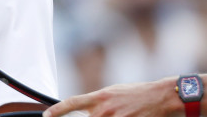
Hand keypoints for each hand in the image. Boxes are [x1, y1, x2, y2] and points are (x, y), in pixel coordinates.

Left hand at [44, 79, 179, 116]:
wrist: (160, 96)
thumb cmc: (137, 94)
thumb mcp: (115, 92)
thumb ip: (99, 102)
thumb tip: (87, 111)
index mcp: (100, 96)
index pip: (71, 103)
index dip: (56, 111)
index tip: (46, 116)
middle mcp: (103, 109)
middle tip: (102, 115)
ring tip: (120, 114)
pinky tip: (125, 116)